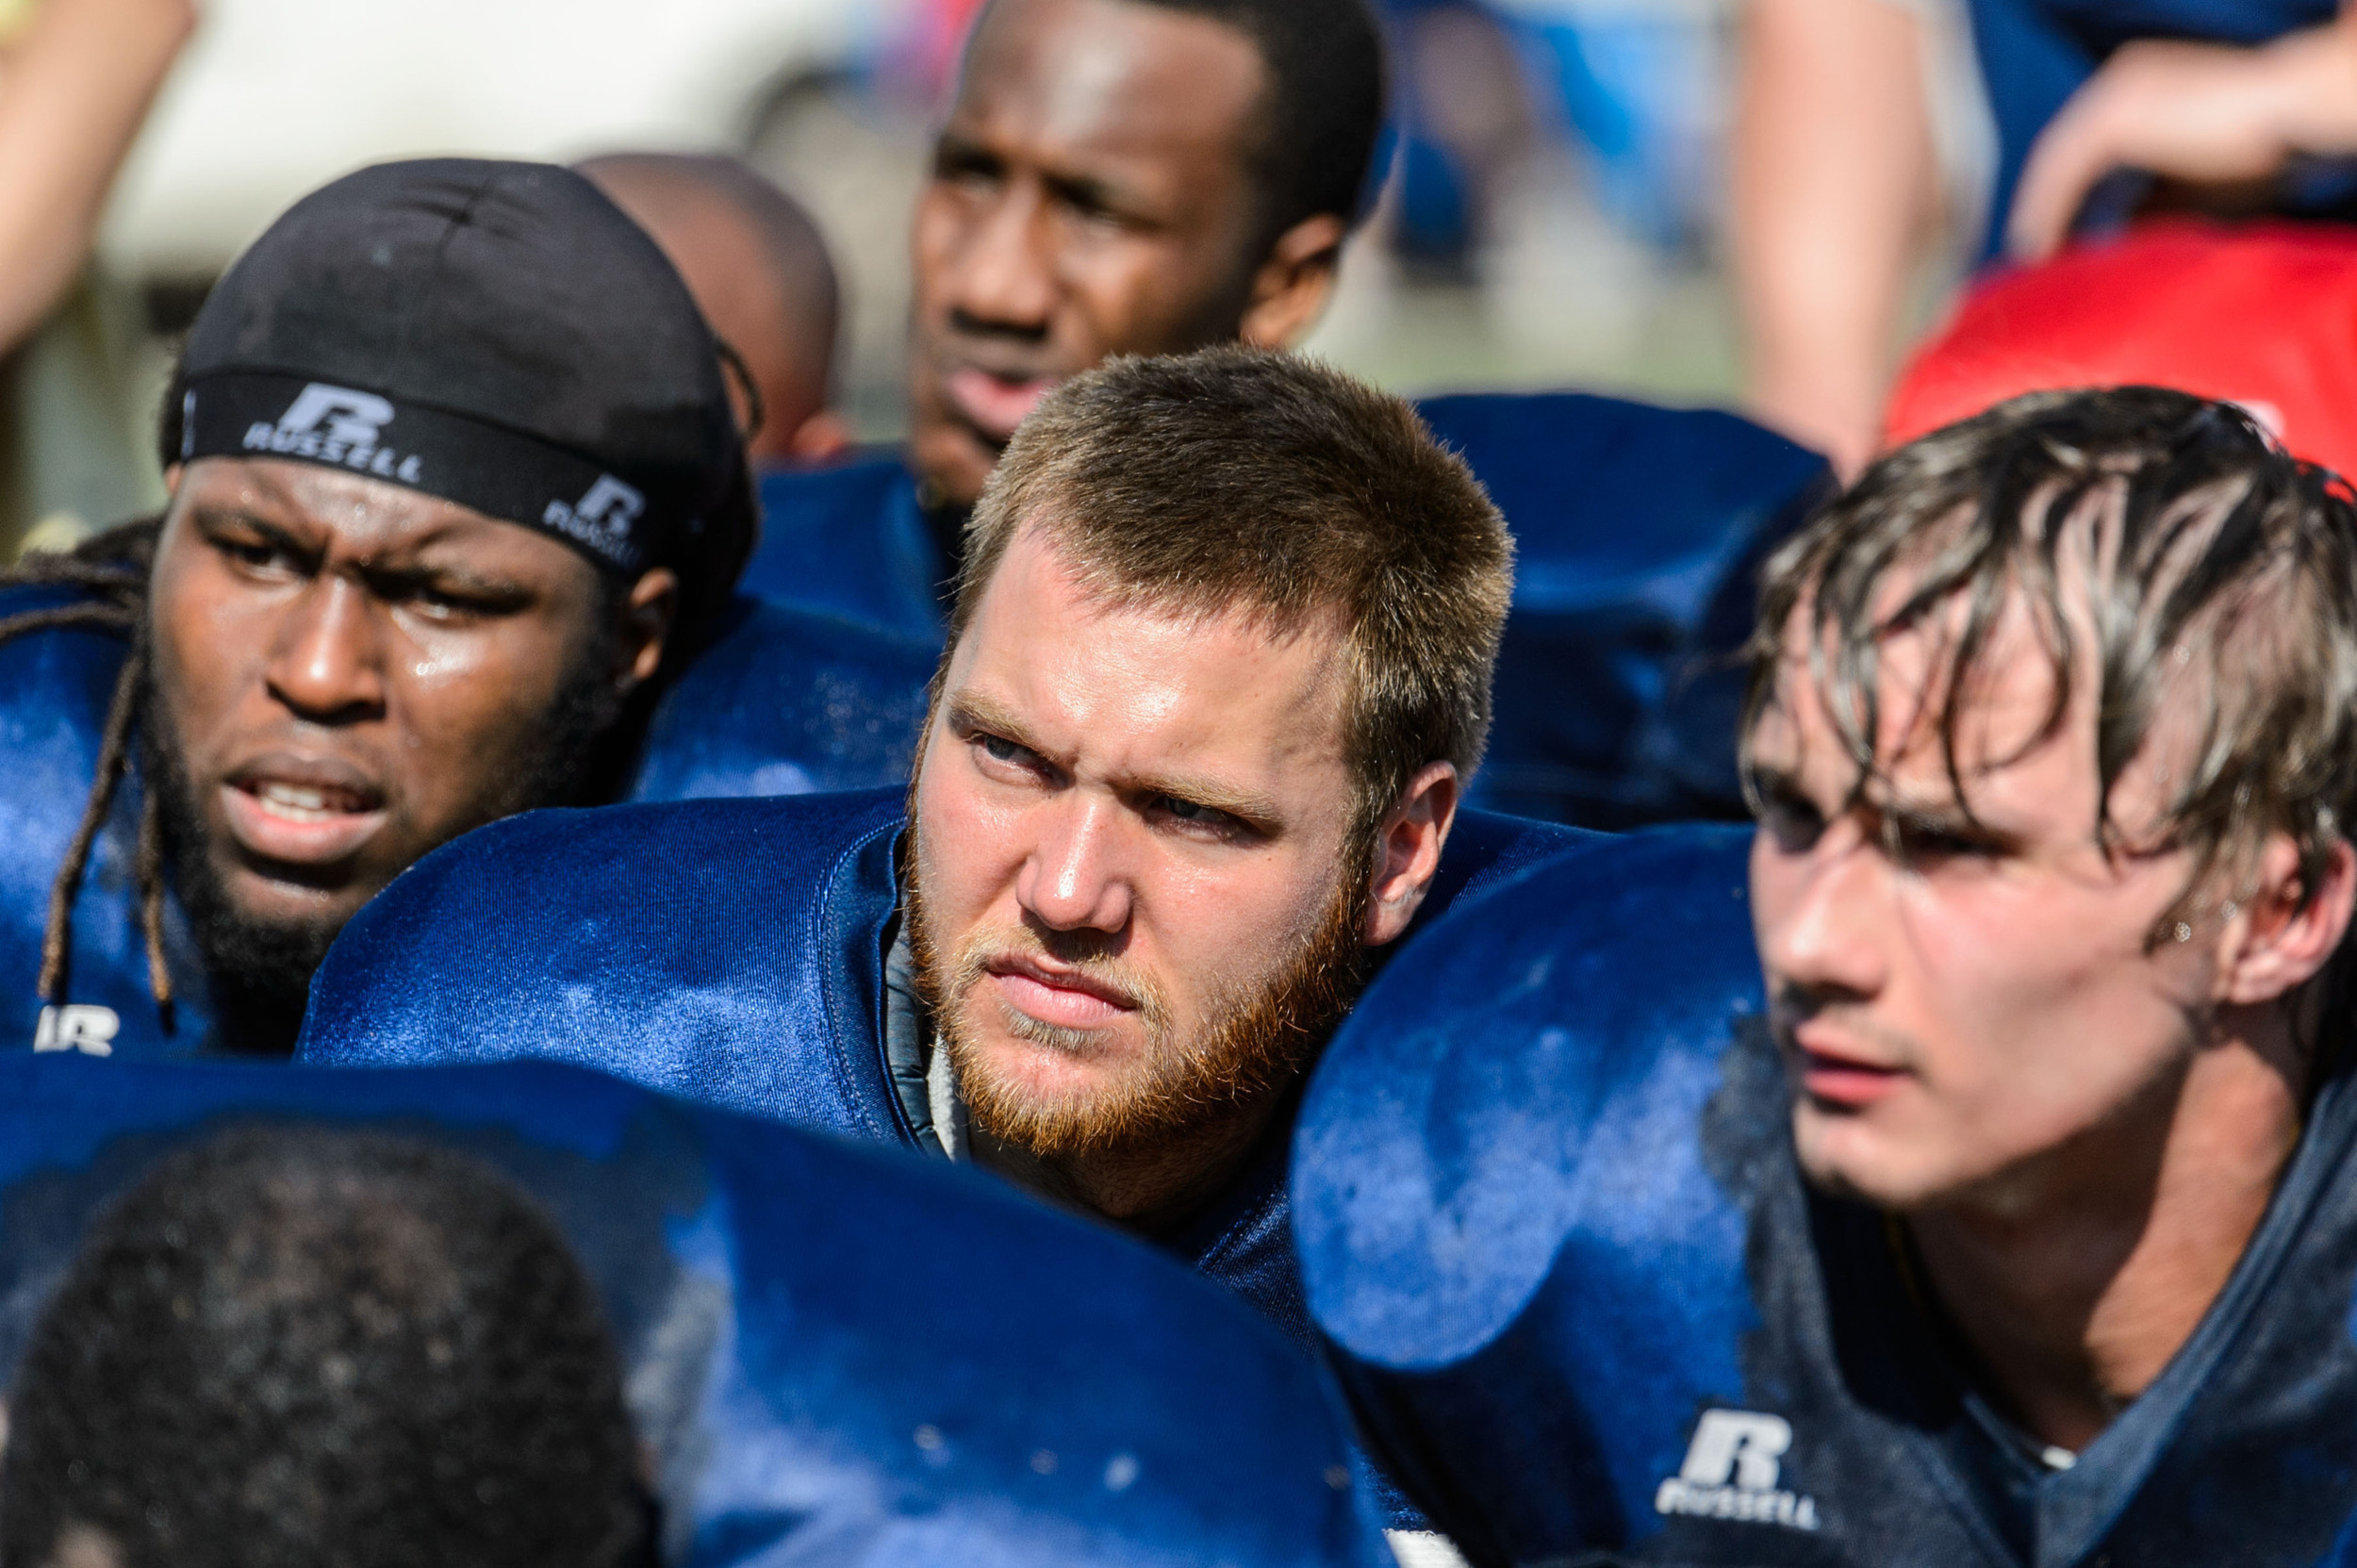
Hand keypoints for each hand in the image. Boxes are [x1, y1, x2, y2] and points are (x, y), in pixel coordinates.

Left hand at [2008, 19, 2356, 260]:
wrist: (2286, 107)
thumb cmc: (2258, 142)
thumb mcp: (2190, 175)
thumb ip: (2148, 195)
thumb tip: (2114, 233)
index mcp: (2138, 82)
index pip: (2086, 137)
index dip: (2067, 184)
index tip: (2059, 221)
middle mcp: (2118, 80)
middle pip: (2064, 145)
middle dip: (2045, 195)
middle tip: (2033, 240)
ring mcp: (2112, 91)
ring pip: (2057, 158)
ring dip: (2038, 207)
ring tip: (2033, 251)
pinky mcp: (2113, 115)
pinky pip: (2063, 170)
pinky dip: (2047, 207)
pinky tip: (2040, 242)